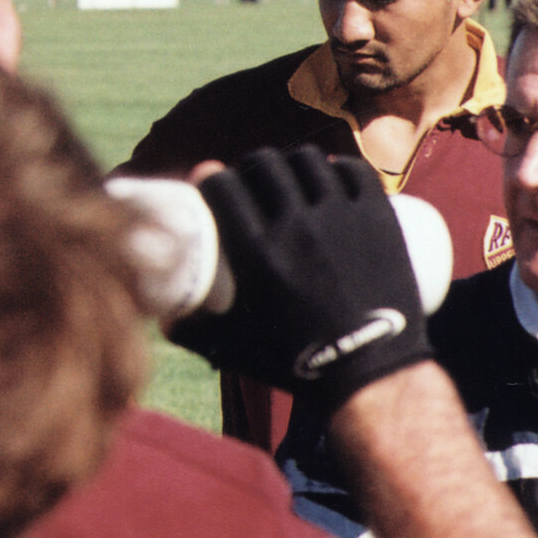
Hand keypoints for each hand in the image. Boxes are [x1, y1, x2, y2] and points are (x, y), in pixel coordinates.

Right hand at [167, 146, 430, 415]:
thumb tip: (159, 317)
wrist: (370, 375)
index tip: (211, 180)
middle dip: (251, 166)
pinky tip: (330, 173)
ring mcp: (341, 218)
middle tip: (254, 182)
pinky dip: (338, 166)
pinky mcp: (379, 218)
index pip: (222, 184)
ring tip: (291, 176)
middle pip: (264, 165)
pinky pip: (354, 171)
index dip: (211, 175)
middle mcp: (296, 225)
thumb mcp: (233, 348)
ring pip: (309, 162)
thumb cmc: (298, 365)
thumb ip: (190, 332)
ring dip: (292, 162)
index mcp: (255, 251)